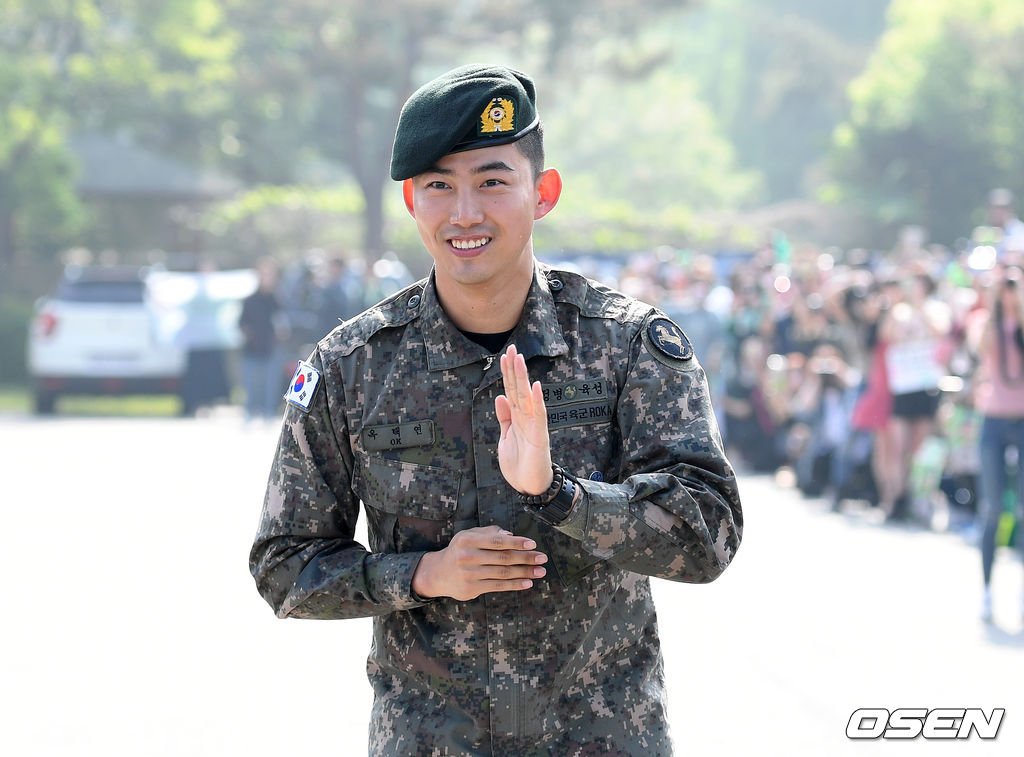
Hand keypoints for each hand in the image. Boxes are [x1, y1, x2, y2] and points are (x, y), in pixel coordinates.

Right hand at [411, 526, 547, 600]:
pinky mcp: (472, 589)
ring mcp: (469, 574)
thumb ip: (489, 532)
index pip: (497, 541)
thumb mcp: (469, 535)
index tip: (532, 544)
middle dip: (526, 558)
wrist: (438, 573)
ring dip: (525, 572)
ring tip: (540, 571)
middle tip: (543, 558)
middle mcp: (468, 556)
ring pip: (503, 573)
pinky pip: (498, 586)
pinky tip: (527, 583)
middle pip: (503, 558)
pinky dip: (515, 585)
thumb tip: (510, 535)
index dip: (516, 543)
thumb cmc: (460, 550)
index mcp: (468, 540)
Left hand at [494, 344, 552, 494]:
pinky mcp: (539, 437)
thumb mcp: (505, 437)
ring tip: (519, 360)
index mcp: (517, 418)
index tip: (504, 355)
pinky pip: (539, 417)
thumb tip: (500, 397)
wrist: (530, 486)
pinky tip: (536, 387)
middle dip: (514, 370)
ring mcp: (534, 426)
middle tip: (511, 349)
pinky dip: (537, 401)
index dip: (508, 374)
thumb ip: (504, 418)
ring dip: (523, 379)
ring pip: (527, 398)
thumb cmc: (519, 463)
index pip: (512, 391)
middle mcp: (526, 418)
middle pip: (519, 389)